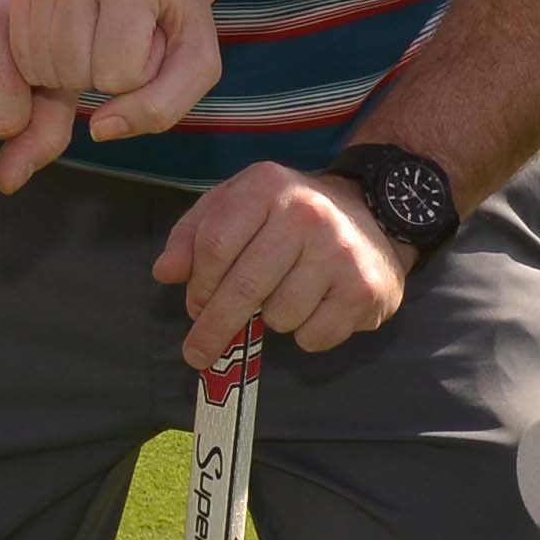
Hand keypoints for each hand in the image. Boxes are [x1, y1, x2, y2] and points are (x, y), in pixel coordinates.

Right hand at [1, 0, 224, 175]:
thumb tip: (99, 130)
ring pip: (42, 67)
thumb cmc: (178, 20)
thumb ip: (160, 106)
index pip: (118, 73)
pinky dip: (49, 67)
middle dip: (102, 79)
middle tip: (124, 48)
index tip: (150, 48)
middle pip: (73, 70)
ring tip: (101, 44)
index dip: (138, 79)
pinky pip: (21, 57)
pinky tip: (73, 45)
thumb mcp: (197, 65)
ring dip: (74, 75)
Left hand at [154, 162, 408, 366]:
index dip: (198, 285)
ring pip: (278, 317)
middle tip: (197, 353)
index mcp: (266, 186)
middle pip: (242, 288)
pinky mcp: (363, 289)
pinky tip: (315, 307)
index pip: (214, 246)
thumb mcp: (238, 204)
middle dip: (214, 328)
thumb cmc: (290, 213)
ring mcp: (339, 252)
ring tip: (286, 295)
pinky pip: (313, 337)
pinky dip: (306, 333)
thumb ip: (195, 233)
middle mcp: (305, 214)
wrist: (374, 212)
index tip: (194, 307)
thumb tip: (165, 272)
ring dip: (272, 319)